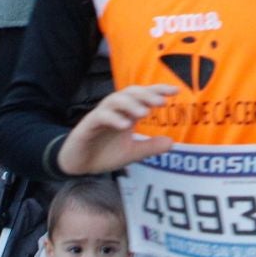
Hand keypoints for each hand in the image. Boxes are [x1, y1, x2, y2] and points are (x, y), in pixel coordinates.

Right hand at [57, 84, 177, 175]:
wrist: (79, 166)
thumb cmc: (104, 154)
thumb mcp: (132, 153)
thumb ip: (150, 147)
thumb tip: (172, 143)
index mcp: (126, 113)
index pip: (143, 96)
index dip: (158, 90)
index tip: (176, 91)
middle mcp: (114, 110)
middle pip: (130, 93)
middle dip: (146, 94)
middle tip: (161, 101)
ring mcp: (100, 116)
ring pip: (114, 100)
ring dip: (130, 104)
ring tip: (145, 112)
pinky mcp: (88, 125)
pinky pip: (101, 116)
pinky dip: (113, 119)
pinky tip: (124, 125)